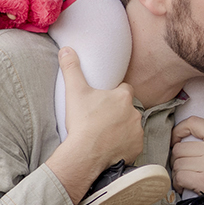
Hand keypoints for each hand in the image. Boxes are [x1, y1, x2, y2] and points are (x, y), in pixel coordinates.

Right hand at [46, 48, 144, 203]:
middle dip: (119, 112)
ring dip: (123, 129)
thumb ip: (71, 68)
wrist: (85, 154)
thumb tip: (66, 50)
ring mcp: (137, 131)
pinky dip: (125, 145)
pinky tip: (111, 147)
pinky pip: (133, 144)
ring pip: (131, 126)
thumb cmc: (82, 122)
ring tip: (105, 134)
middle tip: (102, 119)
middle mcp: (135, 112)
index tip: (104, 101)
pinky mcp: (137, 148)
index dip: (115, 94)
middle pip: (128, 108)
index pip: (124, 89)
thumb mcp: (74, 91)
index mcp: (123, 96)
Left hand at [171, 117, 203, 204]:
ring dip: (177, 173)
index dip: (178, 130)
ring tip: (186, 179)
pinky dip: (178, 183)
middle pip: (179, 148)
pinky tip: (184, 187)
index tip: (175, 140)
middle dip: (177, 159)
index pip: (194, 122)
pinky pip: (180, 177)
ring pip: (178, 163)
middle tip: (183, 168)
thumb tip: (185, 135)